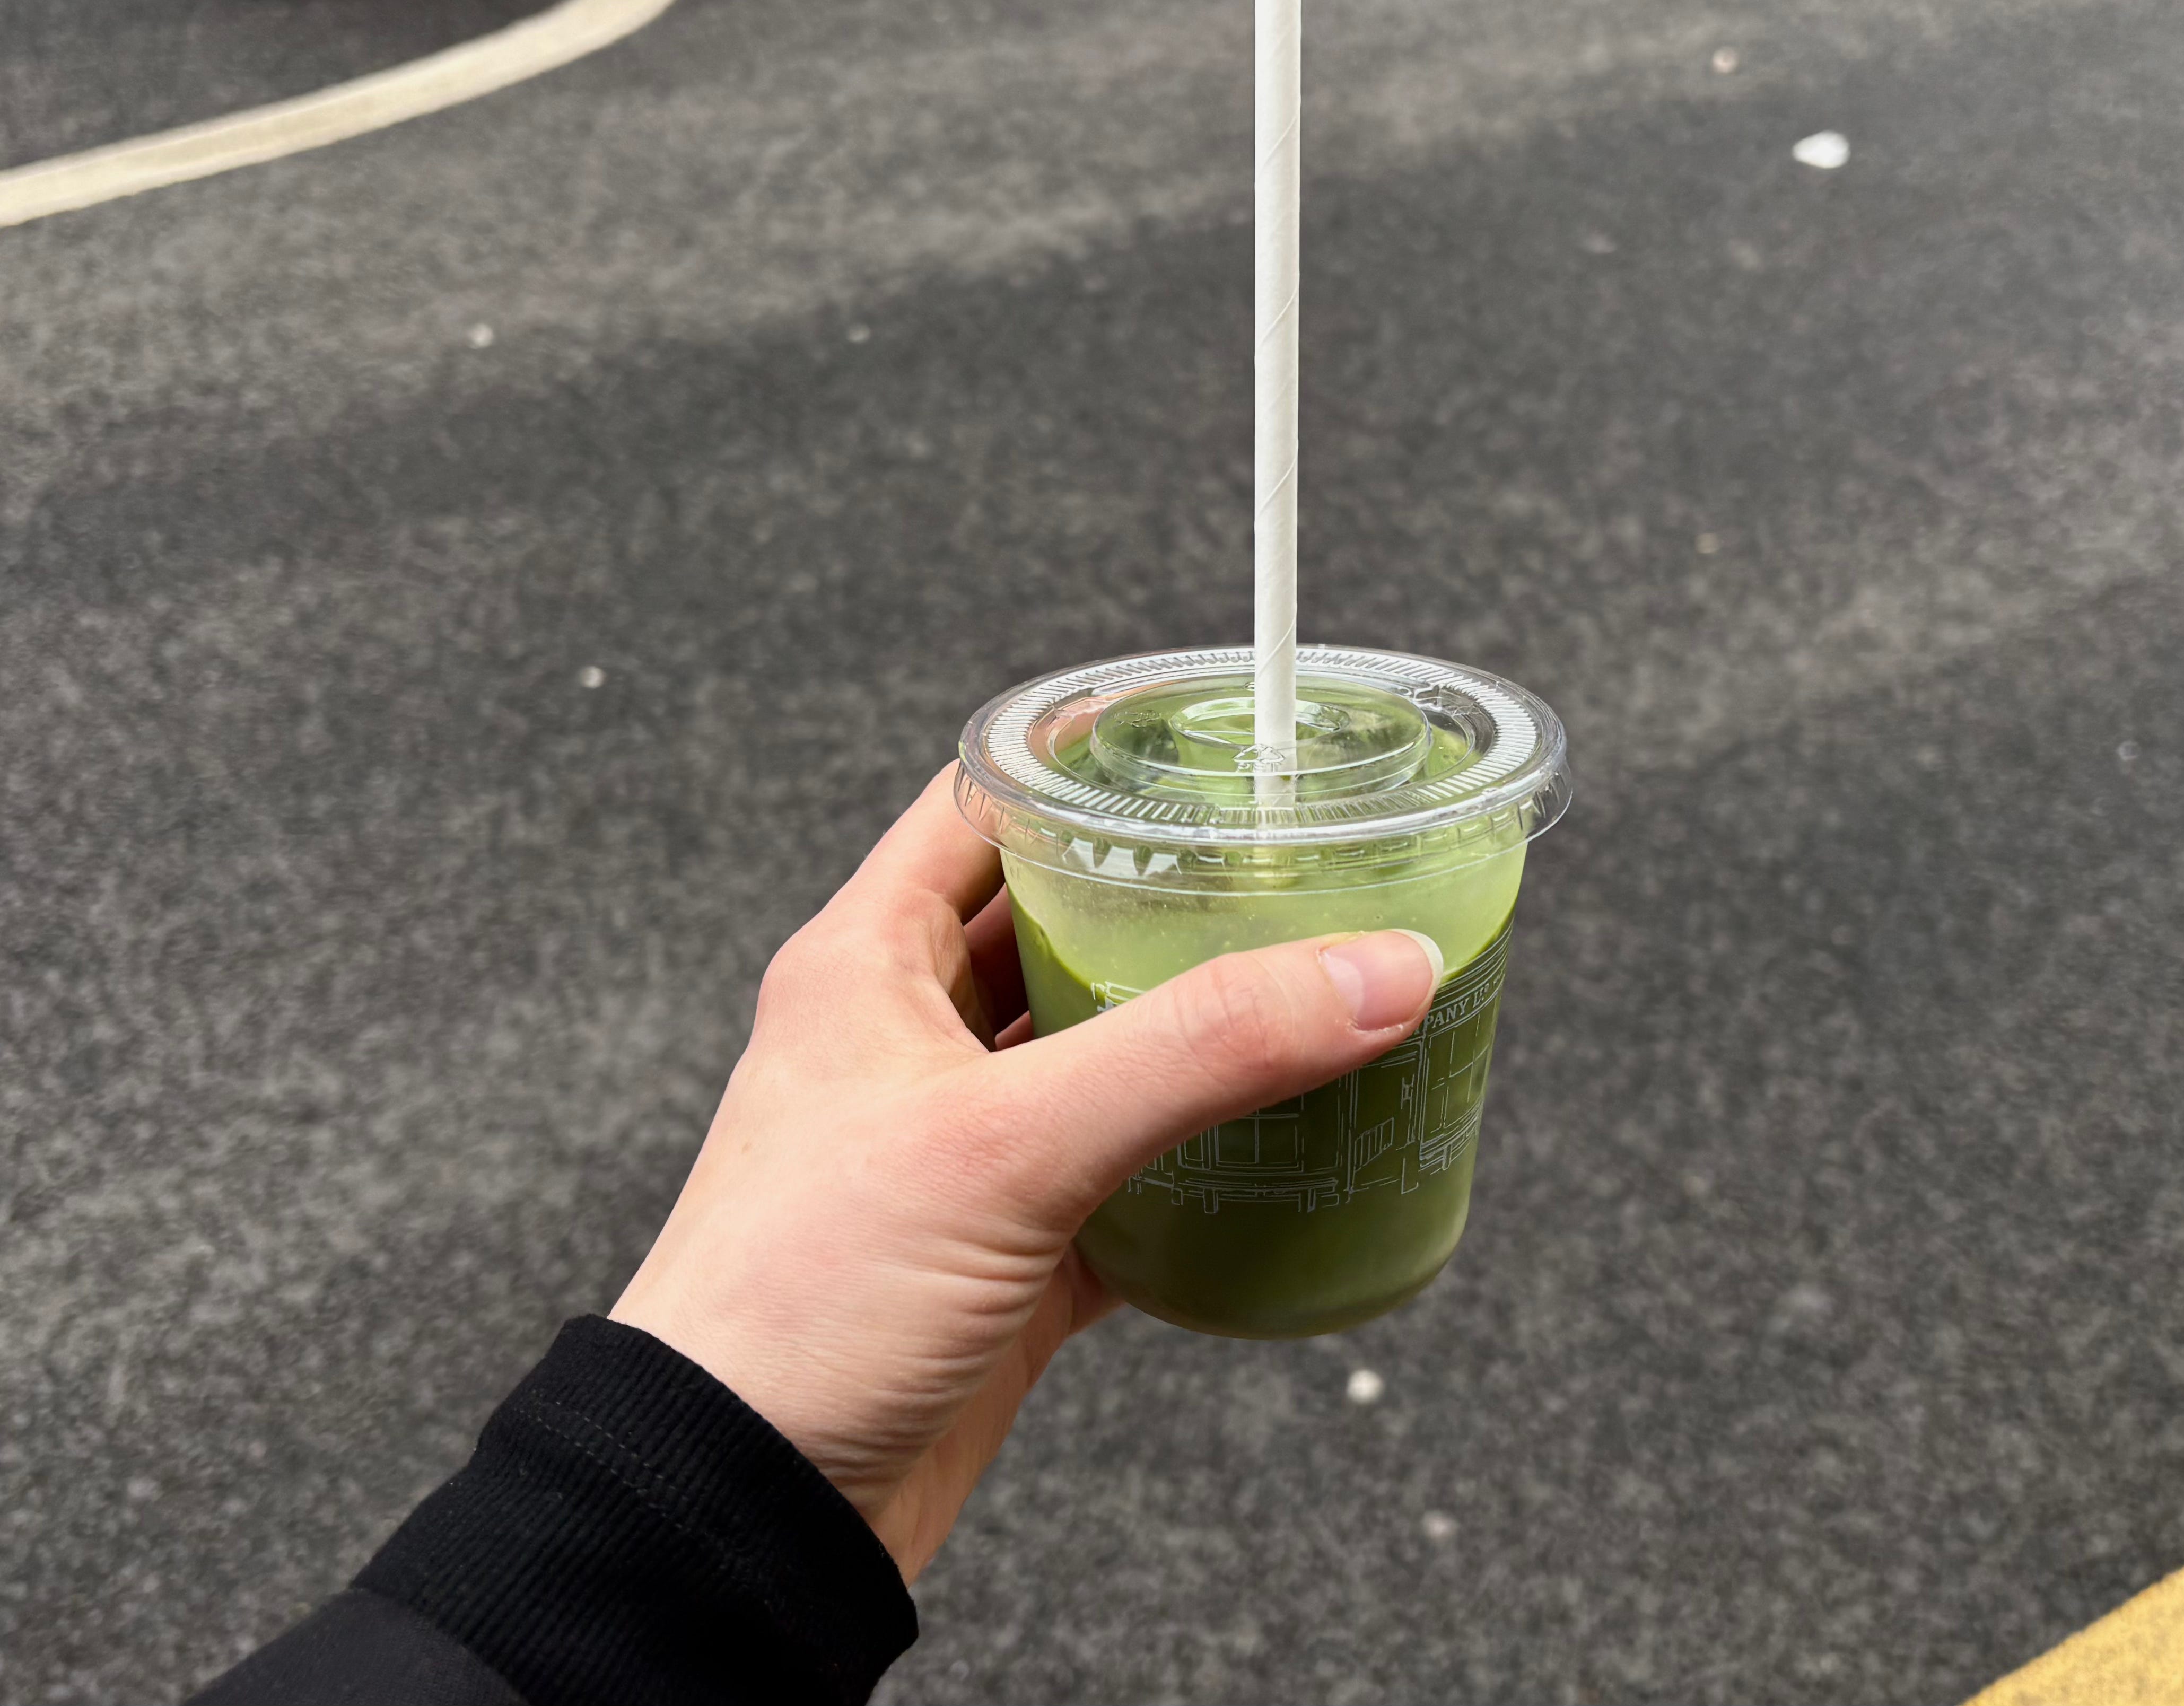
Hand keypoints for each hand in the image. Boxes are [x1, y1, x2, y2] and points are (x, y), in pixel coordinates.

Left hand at [609, 766, 1442, 1580]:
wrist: (739, 1514)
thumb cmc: (801, 1305)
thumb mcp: (1007, 1144)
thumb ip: (1197, 1049)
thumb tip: (1372, 969)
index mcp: (867, 967)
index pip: (983, 809)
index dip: (1085, 763)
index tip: (1202, 740)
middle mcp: (908, 1043)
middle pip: (1057, 926)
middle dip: (1169, 900)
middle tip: (1293, 873)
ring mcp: (960, 1151)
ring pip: (1097, 1053)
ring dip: (1191, 1033)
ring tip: (1310, 995)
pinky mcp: (1005, 1255)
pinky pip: (1120, 1178)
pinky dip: (1193, 1166)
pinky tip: (1274, 1154)